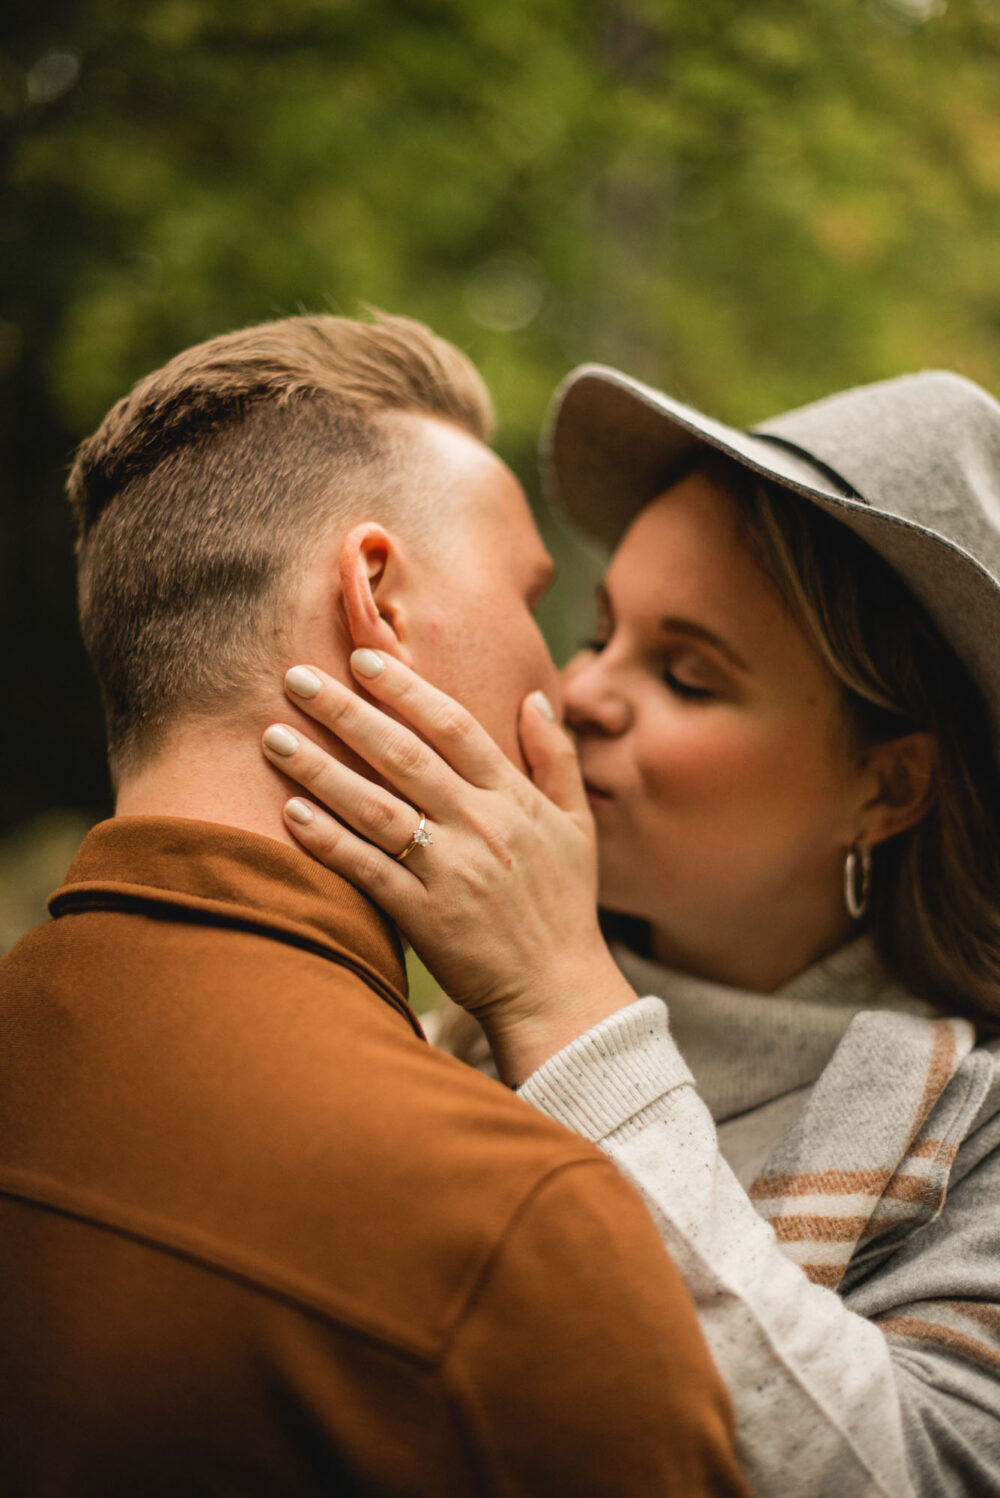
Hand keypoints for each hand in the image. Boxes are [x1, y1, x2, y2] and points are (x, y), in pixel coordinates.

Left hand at [261, 651, 637, 1082]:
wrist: (559, 990)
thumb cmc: (564, 905)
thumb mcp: (576, 826)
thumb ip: (556, 759)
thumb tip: (535, 698)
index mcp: (513, 799)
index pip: (453, 727)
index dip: (405, 690)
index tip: (362, 660)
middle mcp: (480, 826)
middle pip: (403, 756)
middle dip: (346, 712)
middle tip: (296, 677)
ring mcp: (450, 871)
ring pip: (375, 807)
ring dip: (320, 768)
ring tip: (274, 737)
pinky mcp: (423, 915)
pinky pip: (367, 868)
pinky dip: (328, 839)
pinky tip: (290, 812)